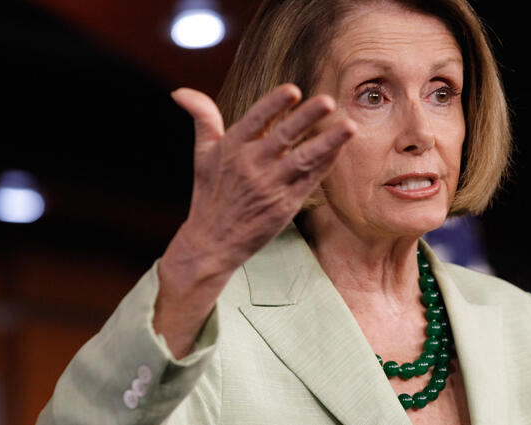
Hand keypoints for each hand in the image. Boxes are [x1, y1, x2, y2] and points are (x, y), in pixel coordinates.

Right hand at [154, 84, 354, 357]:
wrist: (212, 243)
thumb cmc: (210, 193)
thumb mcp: (203, 155)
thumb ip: (202, 119)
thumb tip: (180, 91)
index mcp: (231, 148)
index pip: (255, 119)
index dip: (274, 104)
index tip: (293, 90)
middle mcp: (251, 165)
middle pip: (283, 136)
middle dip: (306, 118)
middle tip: (329, 101)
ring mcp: (270, 186)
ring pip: (304, 159)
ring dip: (327, 143)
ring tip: (350, 127)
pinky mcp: (286, 205)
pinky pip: (310, 180)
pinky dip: (326, 164)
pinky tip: (340, 149)